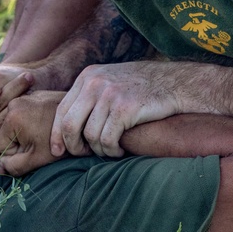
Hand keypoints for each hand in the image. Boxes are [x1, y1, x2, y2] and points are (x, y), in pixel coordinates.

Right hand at [0, 91, 70, 175]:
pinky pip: (13, 113)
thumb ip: (13, 166)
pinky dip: (16, 125)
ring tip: (26, 144)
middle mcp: (12, 105)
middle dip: (2, 147)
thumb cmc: (62, 142)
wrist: (84, 119)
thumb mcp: (37, 159)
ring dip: (8, 135)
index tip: (6, 166)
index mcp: (11, 120)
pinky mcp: (29, 95)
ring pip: (2, 122)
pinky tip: (30, 132)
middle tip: (18, 156)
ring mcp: (21, 98)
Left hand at [50, 63, 180, 157]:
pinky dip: (112, 151)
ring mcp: (110, 95)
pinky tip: (120, 149)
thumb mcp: (110, 81)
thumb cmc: (142, 87)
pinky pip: (108, 140)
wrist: (175, 82)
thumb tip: (66, 127)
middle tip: (84, 155)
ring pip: (90, 136)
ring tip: (110, 150)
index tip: (58, 151)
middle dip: (73, 146)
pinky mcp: (125, 108)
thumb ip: (89, 97)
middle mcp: (94, 83)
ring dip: (99, 150)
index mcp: (87, 77)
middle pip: (69, 124)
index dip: (56, 134)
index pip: (61, 110)